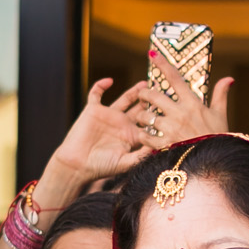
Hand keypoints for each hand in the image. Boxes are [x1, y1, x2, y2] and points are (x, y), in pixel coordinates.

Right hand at [37, 79, 154, 206]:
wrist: (76, 165)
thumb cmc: (100, 167)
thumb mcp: (125, 163)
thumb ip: (141, 155)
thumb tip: (159, 146)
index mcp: (131, 136)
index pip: (148, 123)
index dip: (159, 116)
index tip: (171, 109)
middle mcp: (122, 124)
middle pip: (140, 108)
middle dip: (151, 100)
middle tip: (162, 91)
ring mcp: (108, 116)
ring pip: (124, 99)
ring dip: (134, 91)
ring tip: (145, 84)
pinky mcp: (93, 110)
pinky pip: (96, 93)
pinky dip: (101, 85)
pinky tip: (109, 81)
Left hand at [123, 48, 232, 145]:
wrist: (217, 162)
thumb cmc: (218, 138)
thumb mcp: (221, 115)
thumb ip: (221, 95)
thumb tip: (228, 79)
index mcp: (192, 103)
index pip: (175, 78)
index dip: (162, 64)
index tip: (153, 53)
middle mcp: (179, 113)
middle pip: (153, 95)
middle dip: (144, 94)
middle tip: (143, 96)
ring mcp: (171, 129)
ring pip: (146, 116)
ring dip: (142, 116)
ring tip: (143, 118)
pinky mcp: (165, 145)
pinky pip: (146, 136)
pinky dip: (143, 135)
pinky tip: (145, 135)